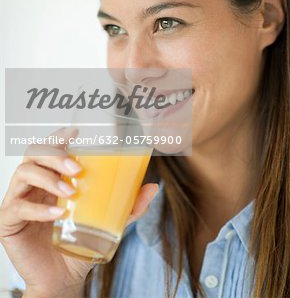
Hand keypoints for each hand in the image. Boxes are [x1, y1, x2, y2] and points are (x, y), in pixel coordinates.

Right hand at [0, 127, 158, 297]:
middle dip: (56, 154)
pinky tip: (56, 214)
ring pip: (24, 172)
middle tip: (78, 169)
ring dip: (48, 177)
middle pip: (34, 153)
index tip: (75, 131)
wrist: (62, 280)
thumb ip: (128, 206)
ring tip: (70, 192)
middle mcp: (33, 185)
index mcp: (52, 178)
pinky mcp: (9, 221)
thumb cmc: (80, 245)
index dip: (58, 136)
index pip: (49, 148)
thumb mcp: (108, 223)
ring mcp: (19, 200)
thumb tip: (153, 187)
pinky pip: (18, 206)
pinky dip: (38, 207)